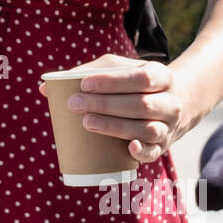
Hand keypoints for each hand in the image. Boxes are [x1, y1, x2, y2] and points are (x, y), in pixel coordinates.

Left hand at [37, 54, 198, 163]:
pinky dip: (142, 152)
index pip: (139, 78)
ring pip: (146, 129)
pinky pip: (154, 152)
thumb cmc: (136, 85)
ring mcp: (168, 126)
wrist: (177, 104)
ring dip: (116, 127)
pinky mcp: (162, 146)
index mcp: (161, 76)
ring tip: (87, 123)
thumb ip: (87, 74)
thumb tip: (45, 87)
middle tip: (75, 104)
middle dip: (106, 105)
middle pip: (140, 104)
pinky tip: (129, 148)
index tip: (83, 84)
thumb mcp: (121, 71)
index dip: (112, 82)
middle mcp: (170, 102)